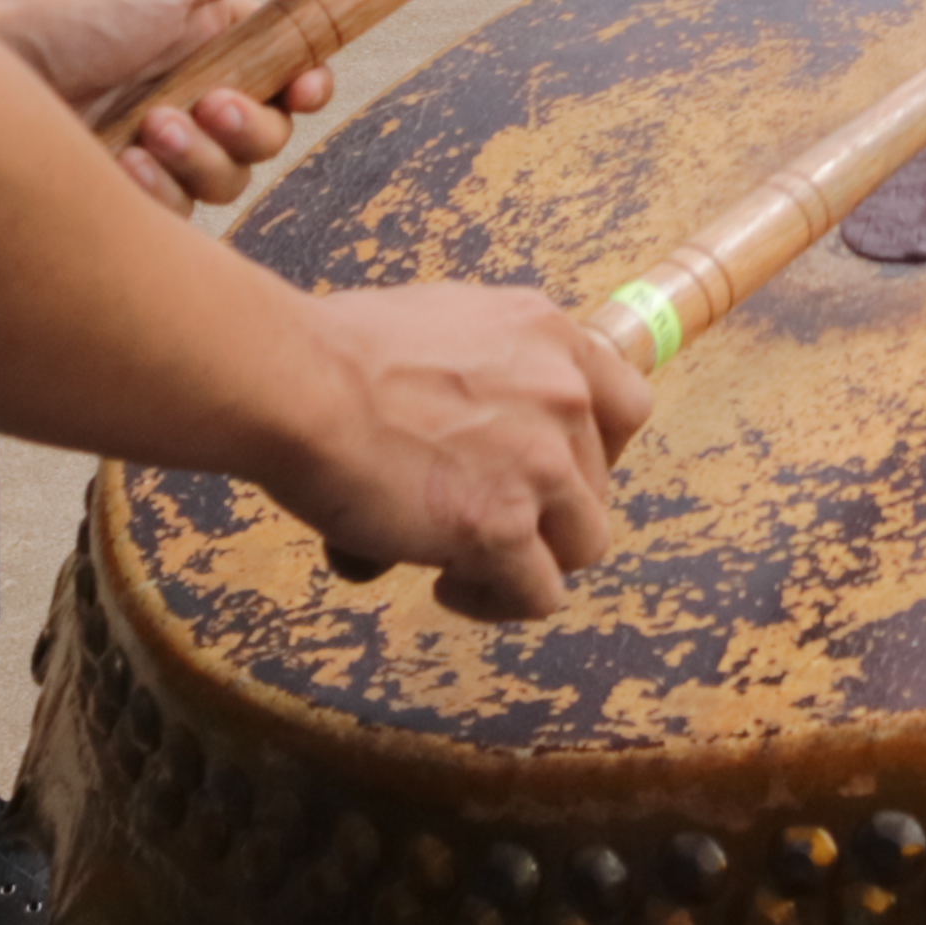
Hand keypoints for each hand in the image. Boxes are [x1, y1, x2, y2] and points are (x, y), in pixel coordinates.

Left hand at [0, 0, 345, 204]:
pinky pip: (178, 213)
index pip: (293, 78)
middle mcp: (200, 96)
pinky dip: (158, 191)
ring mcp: (166, 148)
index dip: (307, 89)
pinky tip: (124, 163)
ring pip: (228, 180)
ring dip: (197, 158)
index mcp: (218, 43)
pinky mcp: (132, 191)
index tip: (301, 89)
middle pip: (270, 137)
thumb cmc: (76, 12)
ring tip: (149, 130)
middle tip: (208, 106)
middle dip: (247, 127)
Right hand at [279, 285, 651, 621]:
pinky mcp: (504, 527)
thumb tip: (468, 421)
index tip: (549, 472)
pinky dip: (496, 600)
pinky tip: (443, 582)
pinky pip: (537, 595)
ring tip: (465, 563)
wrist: (299, 384)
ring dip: (529, 561)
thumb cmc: (337, 353)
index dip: (593, 449)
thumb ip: (483, 367)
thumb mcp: (443, 324)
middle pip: (597, 484)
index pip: (626, 405)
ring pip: (584, 545)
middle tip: (481, 519)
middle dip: (544, 509)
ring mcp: (542, 464)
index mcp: (551, 337)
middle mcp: (564, 396)